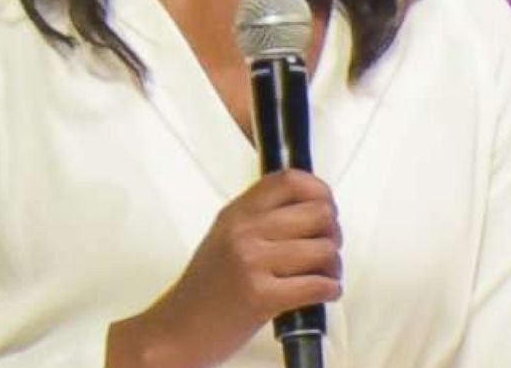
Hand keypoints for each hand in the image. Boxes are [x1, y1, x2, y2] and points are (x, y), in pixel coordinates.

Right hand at [107, 170, 341, 367]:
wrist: (176, 330)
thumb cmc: (205, 289)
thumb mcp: (224, 237)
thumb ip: (259, 218)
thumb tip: (310, 209)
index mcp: (237, 213)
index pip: (289, 181)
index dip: (319, 190)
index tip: (327, 205)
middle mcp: (244, 231)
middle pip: (317, 213)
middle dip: (333, 233)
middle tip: (327, 247)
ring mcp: (251, 263)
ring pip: (323, 250)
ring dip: (334, 266)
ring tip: (325, 275)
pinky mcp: (261, 297)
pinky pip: (317, 285)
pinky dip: (330, 290)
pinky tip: (323, 293)